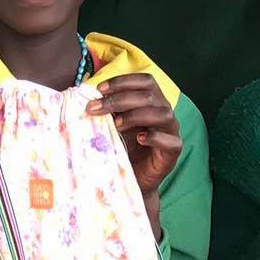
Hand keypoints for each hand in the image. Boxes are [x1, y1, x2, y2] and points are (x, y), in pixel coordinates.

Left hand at [90, 73, 179, 238]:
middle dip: (119, 99)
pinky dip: (156, 138)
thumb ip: (105, 110)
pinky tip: (139, 139)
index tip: (99, 89)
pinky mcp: (172, 153)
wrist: (130, 178)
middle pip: (149, 96)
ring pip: (163, 114)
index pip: (145, 81)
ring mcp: (170, 132)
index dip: (124, 81)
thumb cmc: (121, 147)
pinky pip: (172, 141)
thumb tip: (86, 98)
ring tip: (116, 125)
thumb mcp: (111, 125)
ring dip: (136, 115)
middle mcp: (164, 113)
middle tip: (94, 108)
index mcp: (151, 101)